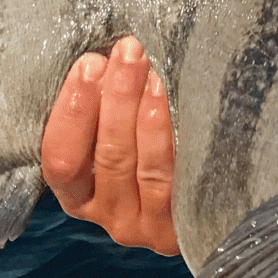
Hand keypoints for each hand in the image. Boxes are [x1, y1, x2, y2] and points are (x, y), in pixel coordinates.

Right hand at [39, 36, 179, 254]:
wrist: (216, 187)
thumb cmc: (153, 141)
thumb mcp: (119, 126)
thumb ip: (103, 103)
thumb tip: (101, 56)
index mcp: (79, 194)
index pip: (60, 159)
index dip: (71, 112)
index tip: (89, 65)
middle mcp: (108, 215)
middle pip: (104, 155)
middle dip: (114, 96)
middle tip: (127, 51)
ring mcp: (145, 225)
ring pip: (135, 164)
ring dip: (137, 107)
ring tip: (147, 64)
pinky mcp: (178, 226)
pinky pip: (167, 177)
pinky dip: (163, 132)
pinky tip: (165, 96)